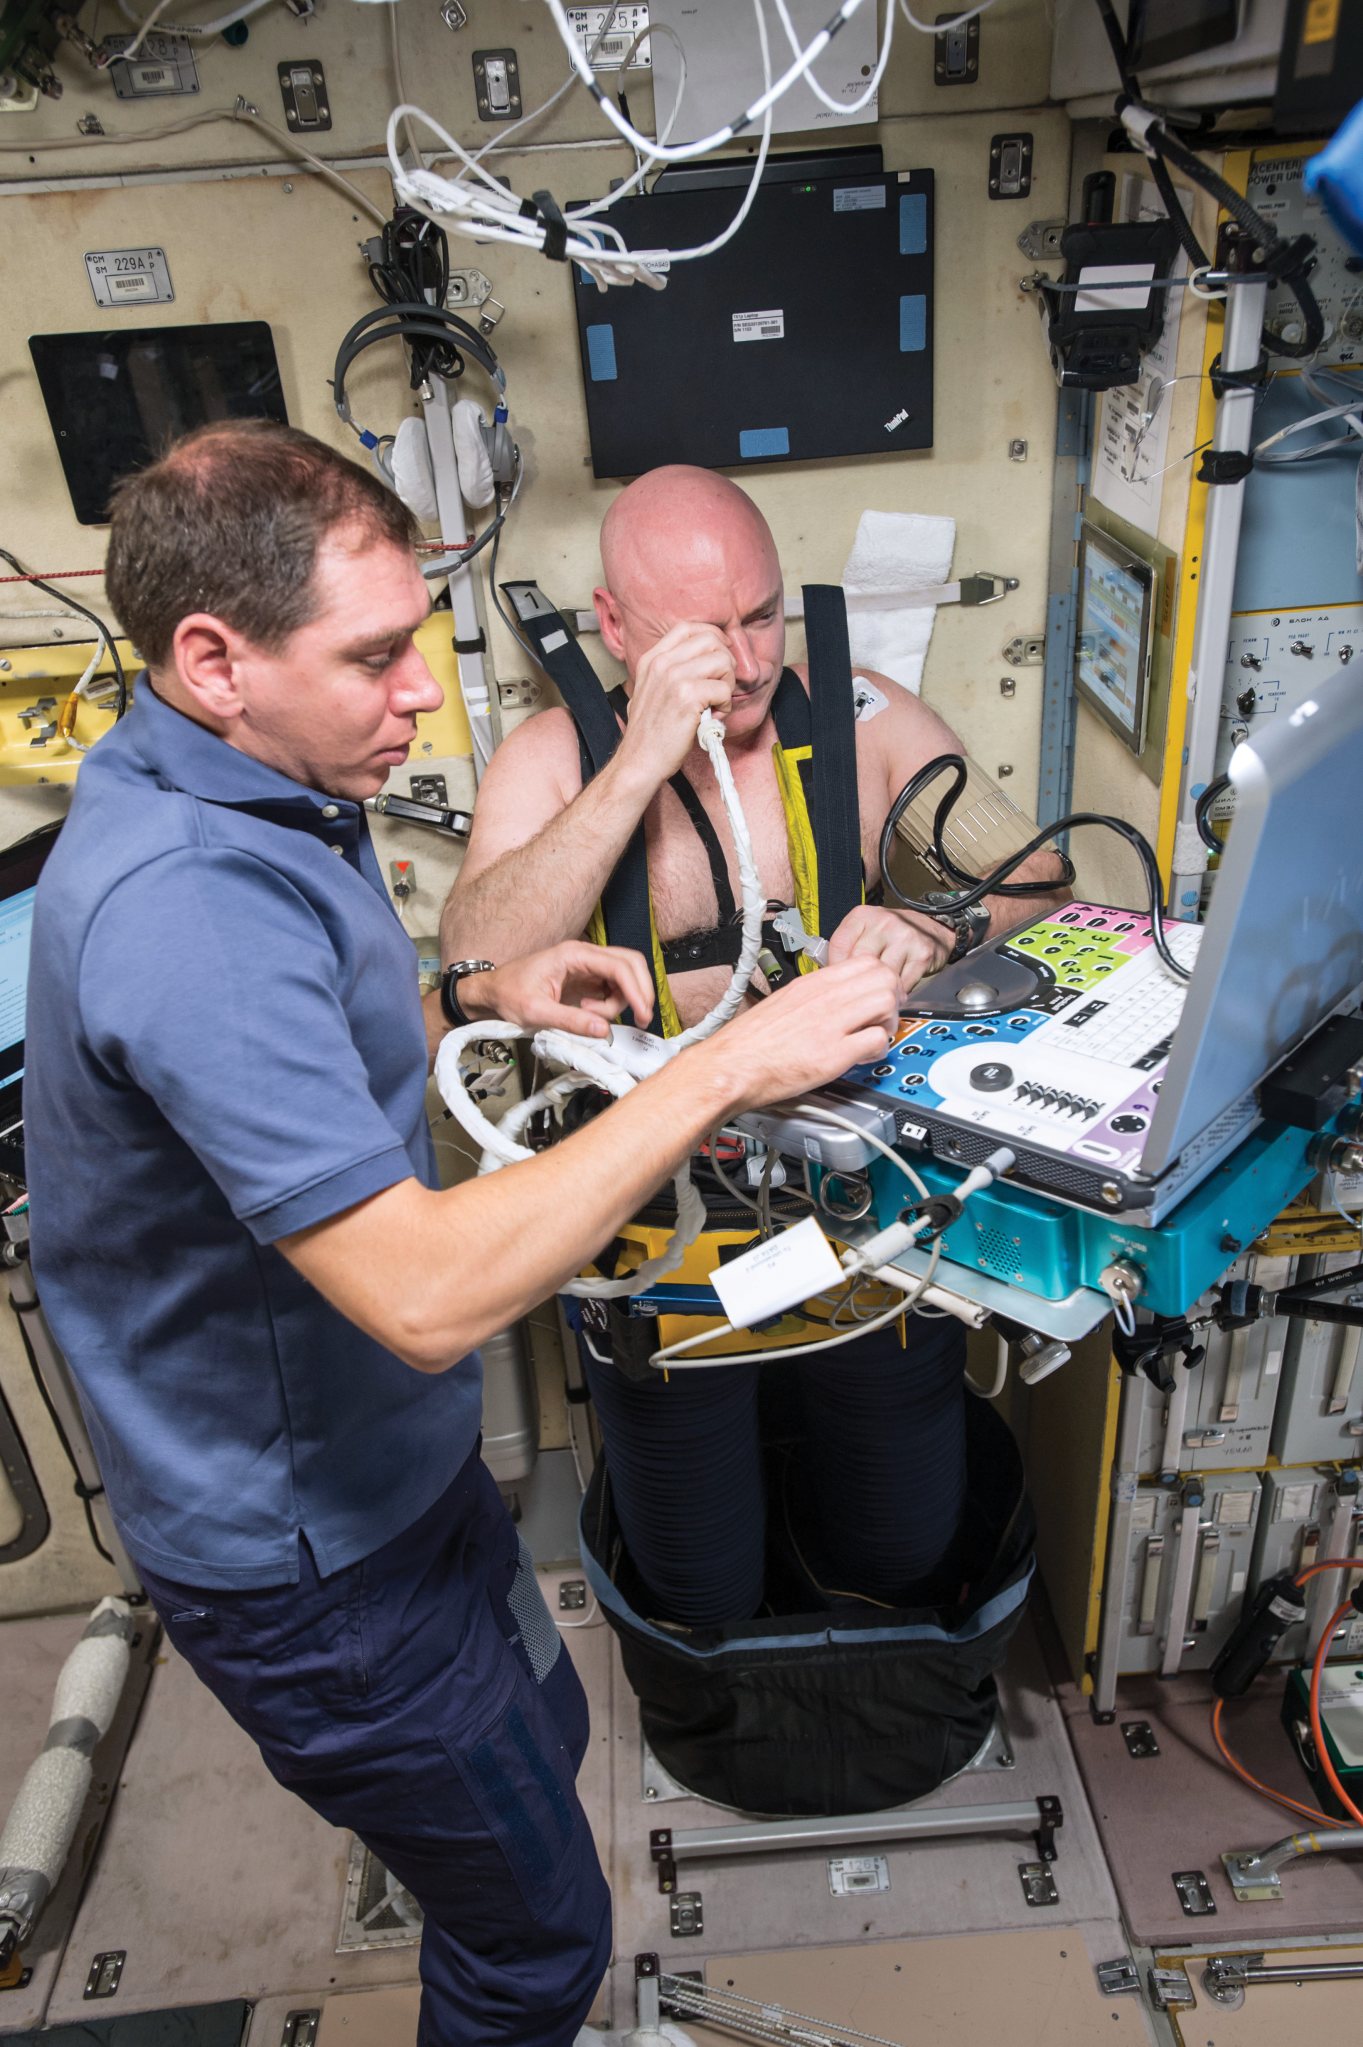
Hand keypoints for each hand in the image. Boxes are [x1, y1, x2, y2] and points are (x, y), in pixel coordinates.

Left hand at [459, 942, 654, 1037]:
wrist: (492, 992)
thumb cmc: (508, 994)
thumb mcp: (536, 1012)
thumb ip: (571, 1021)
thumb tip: (602, 1031)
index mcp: (573, 955)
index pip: (619, 966)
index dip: (637, 990)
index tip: (643, 1012)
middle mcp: (584, 956)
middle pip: (630, 965)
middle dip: (639, 992)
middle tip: (641, 1018)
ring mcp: (587, 967)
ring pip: (624, 979)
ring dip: (620, 1002)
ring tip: (591, 1016)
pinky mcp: (586, 979)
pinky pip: (612, 989)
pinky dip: (610, 1005)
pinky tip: (588, 1013)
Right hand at [615, 622, 736, 786]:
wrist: (640, 761)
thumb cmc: (650, 733)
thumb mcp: (650, 691)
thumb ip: (671, 672)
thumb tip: (704, 660)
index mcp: (652, 659)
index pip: (689, 628)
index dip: (712, 637)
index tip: (720, 656)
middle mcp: (662, 663)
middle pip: (711, 640)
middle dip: (725, 663)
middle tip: (719, 687)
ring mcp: (674, 678)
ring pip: (723, 662)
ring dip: (728, 684)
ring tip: (715, 705)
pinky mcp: (687, 697)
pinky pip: (724, 690)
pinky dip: (726, 706)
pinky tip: (712, 718)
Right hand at [693, 956, 899, 1113]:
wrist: (730, 1066)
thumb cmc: (749, 1042)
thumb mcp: (783, 1002)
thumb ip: (812, 997)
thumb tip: (834, 998)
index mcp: (812, 983)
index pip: (866, 961)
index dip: (880, 979)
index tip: (877, 996)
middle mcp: (824, 997)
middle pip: (884, 976)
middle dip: (892, 998)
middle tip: (882, 1017)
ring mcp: (830, 1023)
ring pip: (886, 1002)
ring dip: (889, 1021)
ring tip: (874, 1035)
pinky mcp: (832, 1054)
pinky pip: (877, 1040)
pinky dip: (879, 1050)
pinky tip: (864, 1056)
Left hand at [828, 904, 950, 1000]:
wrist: (931, 929)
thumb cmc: (891, 933)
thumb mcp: (865, 930)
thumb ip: (846, 947)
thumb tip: (825, 975)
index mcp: (863, 915)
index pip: (839, 944)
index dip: (835, 967)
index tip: (837, 980)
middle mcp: (884, 923)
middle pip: (860, 961)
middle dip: (856, 980)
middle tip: (855, 992)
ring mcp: (905, 938)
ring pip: (881, 974)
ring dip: (877, 988)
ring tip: (874, 993)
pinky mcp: (922, 955)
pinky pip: (902, 983)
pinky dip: (895, 992)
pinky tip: (892, 991)